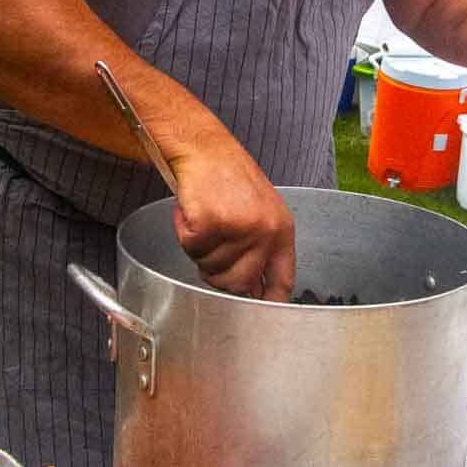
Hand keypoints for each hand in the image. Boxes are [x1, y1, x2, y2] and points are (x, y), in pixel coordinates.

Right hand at [168, 129, 295, 299]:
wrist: (205, 148)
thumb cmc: (229, 179)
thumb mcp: (260, 213)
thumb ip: (260, 249)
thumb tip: (254, 291)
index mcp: (282, 230)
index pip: (282, 281)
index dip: (268, 303)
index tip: (258, 317)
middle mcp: (265, 231)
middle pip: (237, 285)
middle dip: (218, 274)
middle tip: (211, 246)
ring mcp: (239, 228)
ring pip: (209, 268)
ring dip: (199, 249)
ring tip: (206, 218)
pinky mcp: (211, 223)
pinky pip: (191, 248)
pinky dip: (184, 232)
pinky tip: (193, 211)